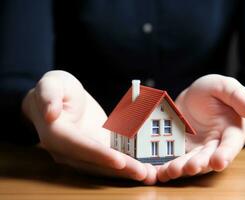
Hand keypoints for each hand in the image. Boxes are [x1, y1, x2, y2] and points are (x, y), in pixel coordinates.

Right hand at [22, 70, 155, 184]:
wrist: (61, 99)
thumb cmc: (57, 88)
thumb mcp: (51, 83)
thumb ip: (49, 95)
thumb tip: (51, 114)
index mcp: (56, 134)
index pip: (79, 146)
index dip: (99, 155)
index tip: (119, 161)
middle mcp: (68, 150)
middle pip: (95, 163)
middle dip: (120, 169)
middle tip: (144, 173)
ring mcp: (82, 153)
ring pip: (104, 167)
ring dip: (126, 172)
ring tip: (150, 175)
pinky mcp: (95, 150)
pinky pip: (110, 160)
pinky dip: (126, 166)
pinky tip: (144, 168)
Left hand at [157, 74, 244, 181]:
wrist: (194, 95)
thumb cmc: (213, 90)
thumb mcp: (224, 86)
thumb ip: (238, 97)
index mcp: (233, 131)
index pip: (231, 144)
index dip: (226, 153)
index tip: (219, 162)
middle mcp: (218, 144)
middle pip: (210, 157)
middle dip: (200, 164)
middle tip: (189, 167)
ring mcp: (200, 149)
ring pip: (193, 161)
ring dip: (183, 167)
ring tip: (171, 170)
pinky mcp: (185, 149)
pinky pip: (178, 158)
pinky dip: (169, 165)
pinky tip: (160, 170)